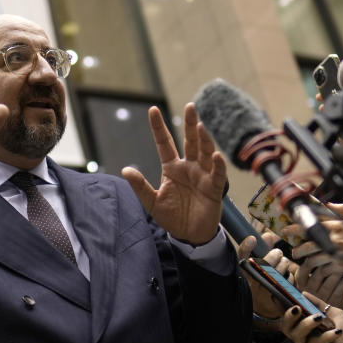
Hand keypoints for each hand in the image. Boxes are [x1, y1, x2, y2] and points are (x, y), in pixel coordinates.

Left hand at [123, 103, 226, 244]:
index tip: (153, 109)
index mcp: (172, 168)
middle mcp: (188, 167)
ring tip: (200, 126)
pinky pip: (216, 174)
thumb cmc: (172, 217)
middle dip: (190, 124)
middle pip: (189, 141)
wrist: (190, 236)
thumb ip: (140, 186)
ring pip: (204, 153)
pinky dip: (217, 164)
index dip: (159, 127)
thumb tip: (125, 170)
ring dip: (204, 139)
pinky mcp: (213, 188)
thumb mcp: (152, 202)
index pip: (164, 143)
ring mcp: (202, 175)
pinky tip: (215, 155)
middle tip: (190, 106)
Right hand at [238, 236, 287, 325]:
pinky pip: (288, 281)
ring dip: (283, 264)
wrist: (262, 308)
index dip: (246, 248)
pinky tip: (285, 277)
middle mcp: (252, 284)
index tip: (252, 239)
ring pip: (279, 270)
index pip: (241, 259)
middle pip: (265, 263)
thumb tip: (269, 235)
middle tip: (277, 253)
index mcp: (244, 274)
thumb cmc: (259, 282)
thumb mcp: (256, 268)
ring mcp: (264, 294)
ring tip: (282, 264)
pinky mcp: (277, 300)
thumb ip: (261, 250)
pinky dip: (289, 276)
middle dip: (275, 254)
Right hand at [280, 293, 342, 342]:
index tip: (284, 296)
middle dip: (289, 316)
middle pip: (287, 327)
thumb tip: (304, 293)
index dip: (285, 308)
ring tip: (319, 318)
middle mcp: (303, 339)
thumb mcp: (336, 315)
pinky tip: (337, 333)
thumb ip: (320, 305)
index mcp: (306, 327)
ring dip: (307, 323)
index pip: (290, 318)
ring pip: (297, 335)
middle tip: (298, 308)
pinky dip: (324, 337)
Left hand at [285, 203, 342, 278]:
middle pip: (308, 245)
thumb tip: (327, 204)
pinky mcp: (339, 266)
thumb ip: (341, 209)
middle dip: (297, 249)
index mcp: (336, 226)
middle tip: (293, 250)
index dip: (296, 227)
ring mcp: (336, 254)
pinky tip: (316, 269)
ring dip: (305, 260)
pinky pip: (323, 269)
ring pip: (312, 259)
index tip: (287, 230)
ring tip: (302, 259)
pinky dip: (318, 270)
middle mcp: (334, 240)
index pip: (311, 225)